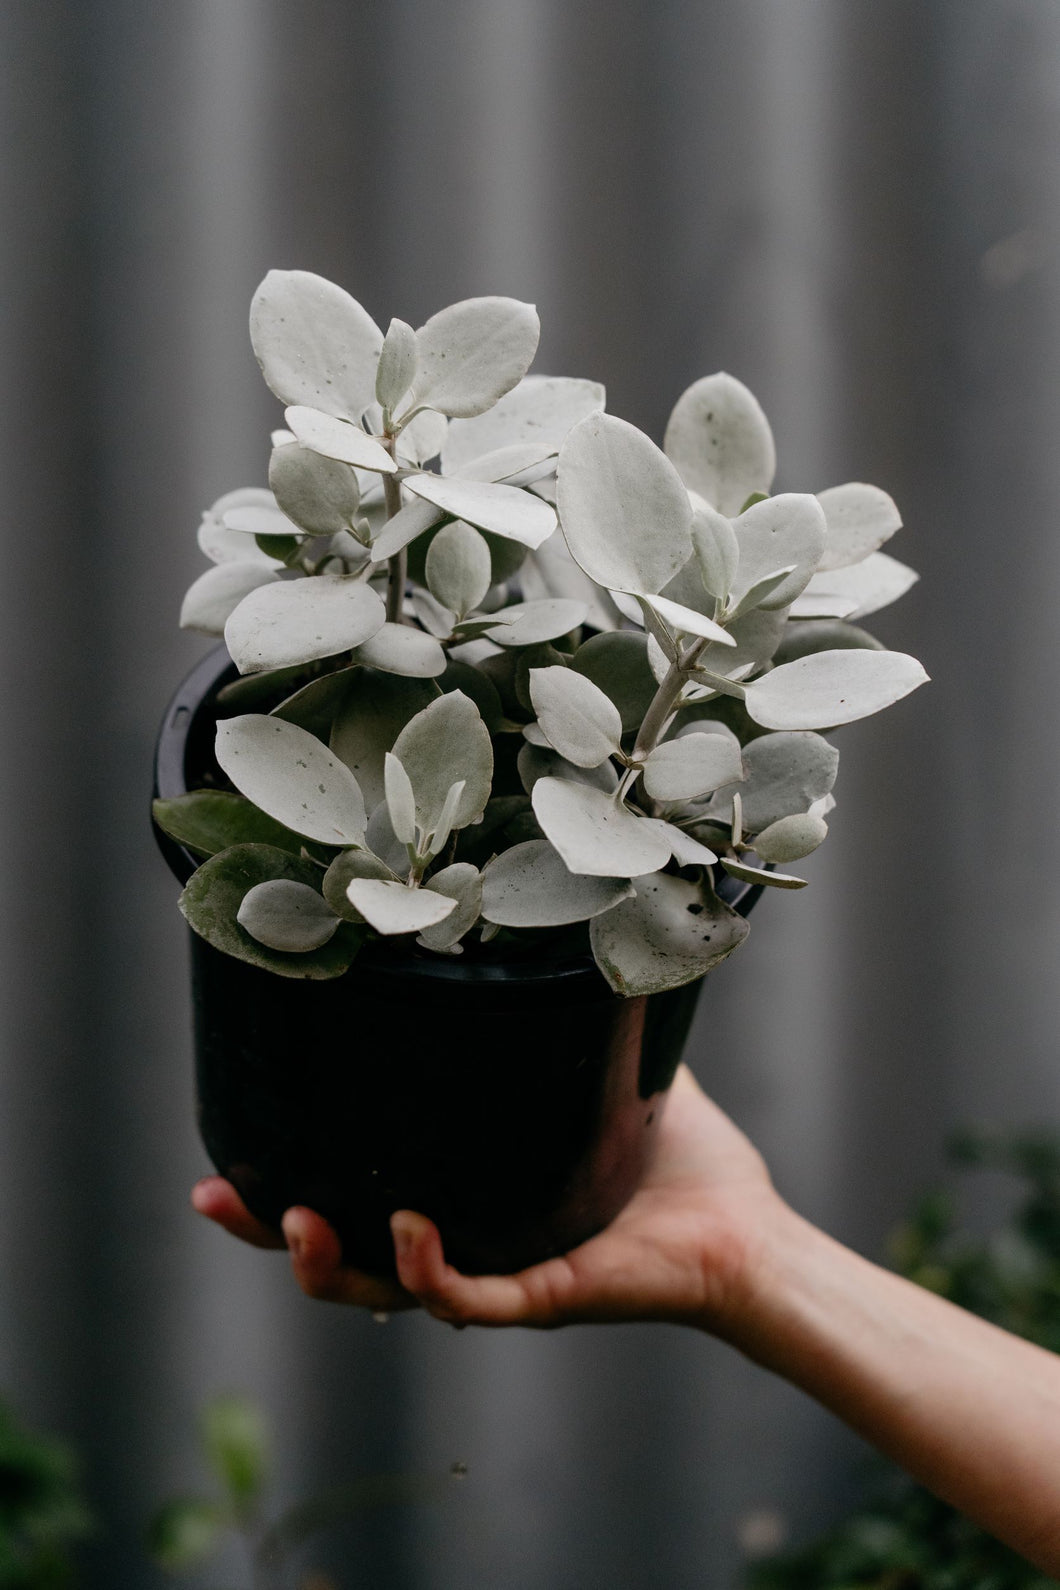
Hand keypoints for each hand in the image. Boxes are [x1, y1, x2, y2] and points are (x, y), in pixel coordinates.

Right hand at [191, 1065, 785, 1330]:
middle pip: (344, 1258)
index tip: (230, 1156)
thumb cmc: (679, 1163)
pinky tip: (408, 1224)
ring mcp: (501, 1277)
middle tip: (222, 1193)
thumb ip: (568, 1017)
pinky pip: (470, 1300)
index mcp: (466, 1202)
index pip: (357, 1202)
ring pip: (385, 1291)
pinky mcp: (545, 1298)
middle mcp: (468, 1245)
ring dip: (327, 1264)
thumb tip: (546, 930)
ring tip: (294, 1218)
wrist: (746, 1232)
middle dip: (271, 1233)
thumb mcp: (604, 1074)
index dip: (288, 1188)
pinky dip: (430, 1270)